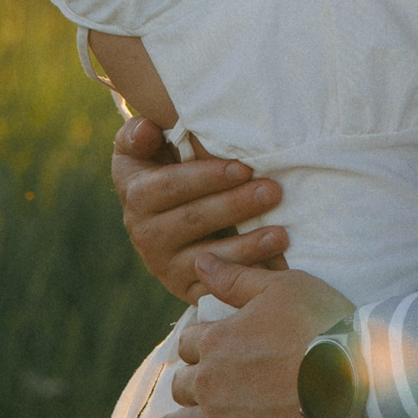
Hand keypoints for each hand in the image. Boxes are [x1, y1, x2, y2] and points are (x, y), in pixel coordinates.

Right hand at [112, 116, 288, 303]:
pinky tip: (272, 266)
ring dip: (246, 246)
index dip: (207, 177)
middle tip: (273, 192)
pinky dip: (245, 278)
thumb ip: (138, 134)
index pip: (171, 186)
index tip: (243, 168)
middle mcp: (145, 234)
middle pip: (193, 220)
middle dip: (236, 206)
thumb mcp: (142, 148)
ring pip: (207, 258)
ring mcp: (164, 265)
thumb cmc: (162, 167)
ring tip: (281, 234)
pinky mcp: (185, 288)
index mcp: (137, 195)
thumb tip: (147, 129)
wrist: (163, 216)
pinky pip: (216, 288)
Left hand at [146, 261, 356, 417]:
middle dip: (191, 387)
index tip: (213, 353)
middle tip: (204, 395)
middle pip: (183, 385)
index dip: (202, 345)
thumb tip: (201, 261)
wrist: (353, 375)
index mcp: (219, 339)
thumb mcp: (283, 287)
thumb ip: (236, 277)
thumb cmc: (324, 324)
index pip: (192, 342)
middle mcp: (209, 380)